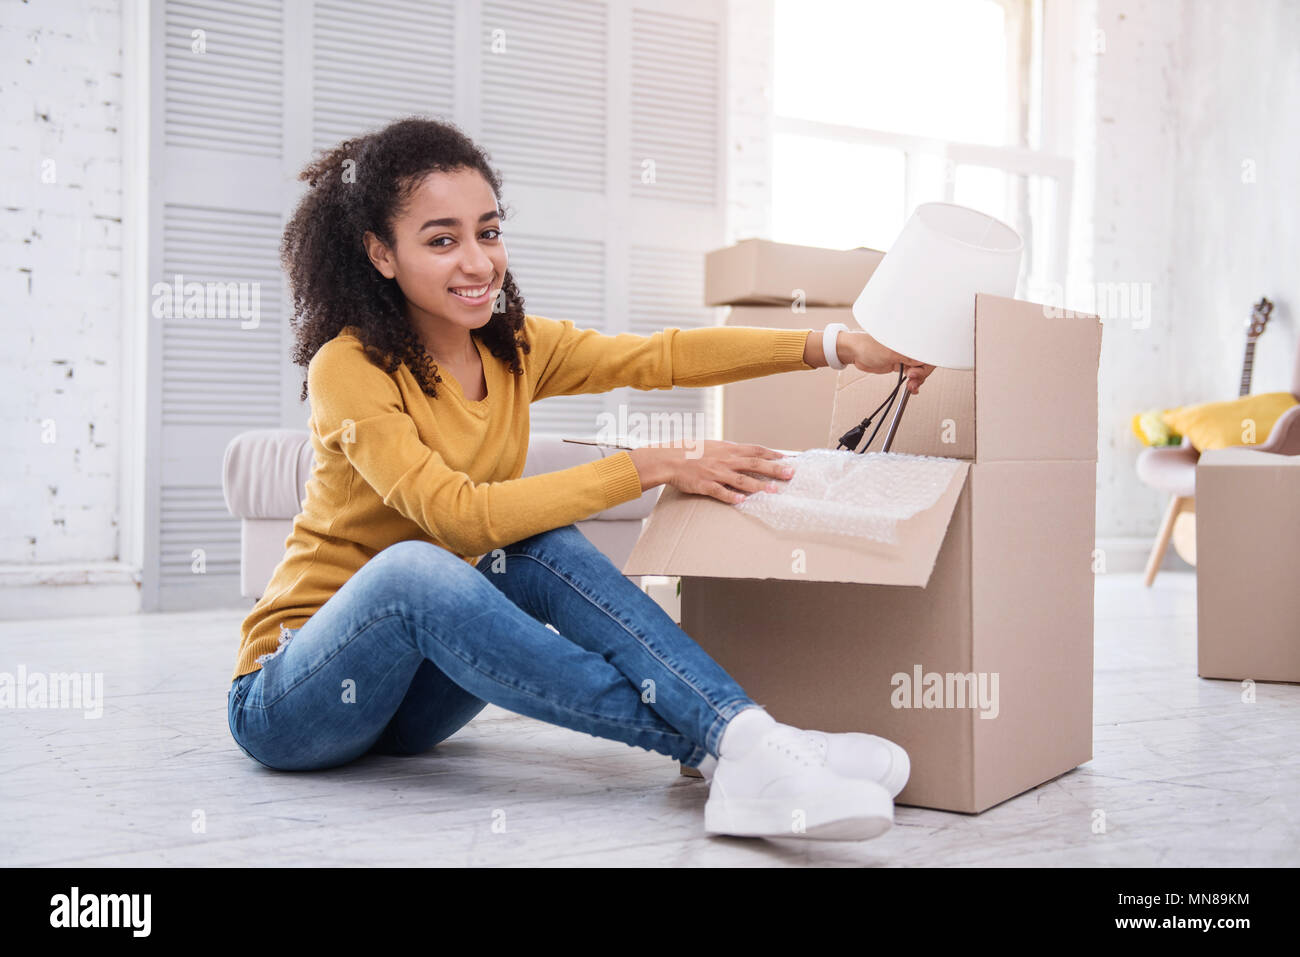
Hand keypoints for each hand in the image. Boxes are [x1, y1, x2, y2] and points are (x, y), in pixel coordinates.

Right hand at [639, 440, 794, 504]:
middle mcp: (726, 460)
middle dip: (774, 469)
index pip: (755, 450)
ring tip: (773, 491)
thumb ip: (731, 451)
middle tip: (790, 474)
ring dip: (758, 485)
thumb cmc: (692, 452)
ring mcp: (716, 473)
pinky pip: (720, 492)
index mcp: (729, 449)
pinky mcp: (705, 485)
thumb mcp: (714, 446)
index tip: (787, 459)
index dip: (772, 454)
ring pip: (741, 479)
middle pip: (754, 464)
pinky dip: (731, 496)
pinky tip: (742, 501)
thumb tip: (748, 454)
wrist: (670, 458)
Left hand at [840, 331, 935, 394]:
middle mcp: (909, 347)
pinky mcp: (900, 364)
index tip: (918, 372)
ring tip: (911, 386)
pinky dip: (913, 382)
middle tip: (912, 380)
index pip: (927, 352)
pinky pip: (912, 374)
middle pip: (925, 362)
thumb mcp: (889, 352)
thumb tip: (922, 361)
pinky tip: (912, 388)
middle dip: (921, 374)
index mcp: (909, 339)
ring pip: (919, 370)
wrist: (854, 352)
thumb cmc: (867, 346)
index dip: (927, 364)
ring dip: (917, 380)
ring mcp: (905, 356)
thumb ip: (907, 357)